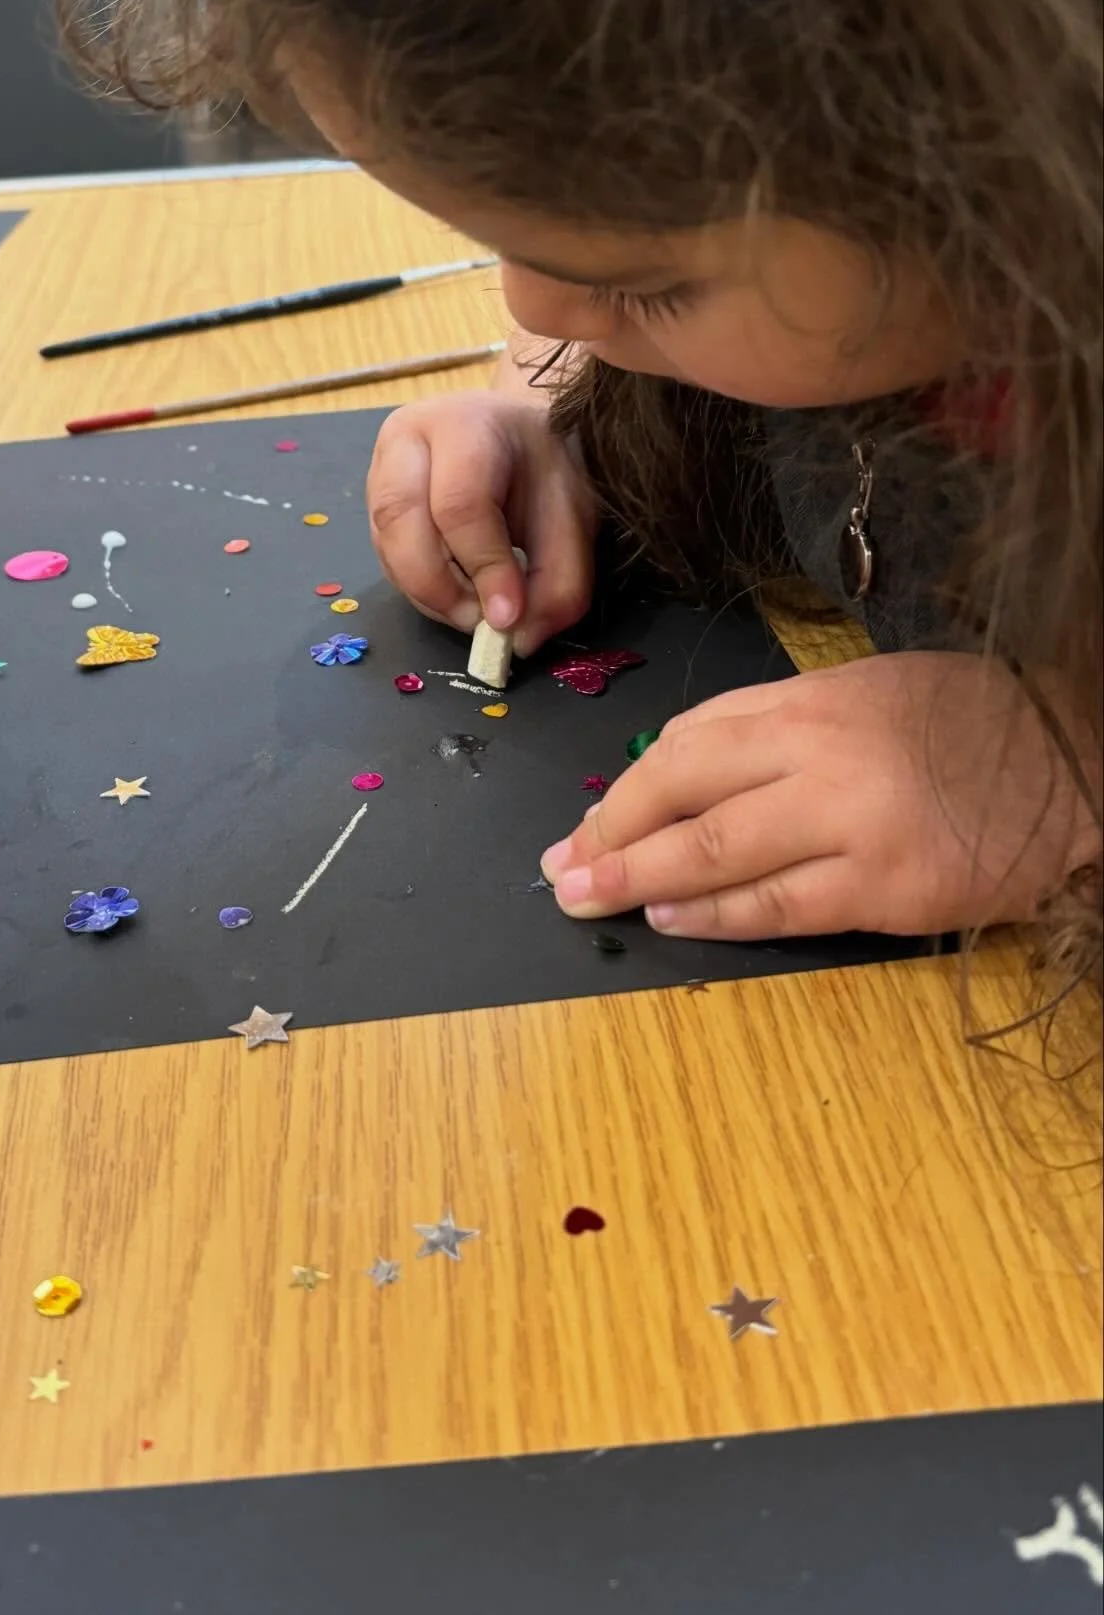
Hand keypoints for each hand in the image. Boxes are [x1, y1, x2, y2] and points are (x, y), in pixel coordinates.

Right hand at [367, 390, 595, 655]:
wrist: (516, 438)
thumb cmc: (543, 471)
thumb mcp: (573, 520)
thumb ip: (559, 582)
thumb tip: (519, 639)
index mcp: (465, 425)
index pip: (460, 502)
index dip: (483, 566)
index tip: (507, 616)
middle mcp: (408, 440)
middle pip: (400, 520)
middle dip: (440, 587)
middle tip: (480, 621)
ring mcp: (380, 470)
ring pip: (387, 546)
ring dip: (429, 594)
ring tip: (473, 608)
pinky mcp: (371, 505)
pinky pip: (385, 559)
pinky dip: (420, 590)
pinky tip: (456, 591)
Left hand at [539, 651, 1099, 939]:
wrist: (1073, 759)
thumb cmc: (962, 725)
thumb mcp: (862, 694)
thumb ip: (773, 730)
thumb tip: (678, 775)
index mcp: (810, 700)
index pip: (688, 742)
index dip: (627, 789)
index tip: (587, 823)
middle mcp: (822, 753)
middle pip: (683, 790)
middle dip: (609, 834)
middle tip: (561, 872)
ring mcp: (853, 822)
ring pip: (716, 852)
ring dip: (639, 880)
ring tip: (590, 898)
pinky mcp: (887, 888)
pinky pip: (779, 907)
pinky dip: (715, 917)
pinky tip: (670, 921)